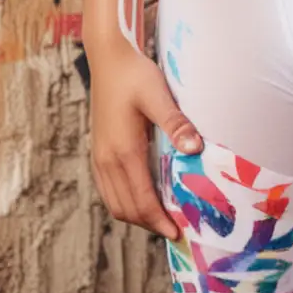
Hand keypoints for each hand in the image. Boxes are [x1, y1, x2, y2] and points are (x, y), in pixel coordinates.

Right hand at [88, 37, 202, 240]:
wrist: (108, 58)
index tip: (177, 234)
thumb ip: (175, 123)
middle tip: (174, 229)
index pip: (141, 200)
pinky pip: (108, 190)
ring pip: (114, 202)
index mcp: (123, 151)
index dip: (159, 221)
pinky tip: (140, 196)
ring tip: (160, 217)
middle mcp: (107, 159)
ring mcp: (99, 156)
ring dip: (136, 215)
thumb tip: (195, 149)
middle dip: (149, 223)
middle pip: (127, 208)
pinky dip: (124, 202)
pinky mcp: (98, 150)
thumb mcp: (158, 95)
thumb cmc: (135, 74)